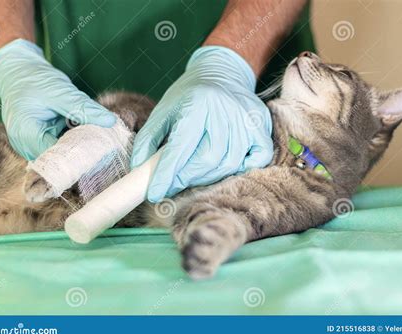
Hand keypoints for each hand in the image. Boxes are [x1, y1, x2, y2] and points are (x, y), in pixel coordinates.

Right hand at [0, 39, 115, 159]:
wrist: (17, 71)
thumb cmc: (34, 79)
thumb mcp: (62, 92)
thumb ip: (85, 108)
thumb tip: (110, 122)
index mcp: (26, 134)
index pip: (58, 156)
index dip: (81, 153)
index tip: (104, 145)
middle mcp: (25, 145)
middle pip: (60, 158)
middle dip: (83, 151)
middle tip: (106, 142)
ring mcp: (30, 145)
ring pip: (61, 153)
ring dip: (79, 146)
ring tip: (99, 137)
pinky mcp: (39, 141)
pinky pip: (59, 146)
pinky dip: (73, 139)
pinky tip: (86, 132)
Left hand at [131, 46, 272, 201]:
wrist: (222, 73)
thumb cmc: (189, 96)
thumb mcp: (163, 111)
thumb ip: (148, 140)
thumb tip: (139, 171)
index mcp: (197, 103)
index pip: (181, 147)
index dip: (167, 174)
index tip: (155, 193)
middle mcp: (225, 111)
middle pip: (207, 160)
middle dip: (186, 178)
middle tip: (173, 183)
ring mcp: (246, 120)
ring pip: (229, 164)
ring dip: (208, 177)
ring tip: (193, 175)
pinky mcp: (262, 128)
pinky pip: (256, 159)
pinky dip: (241, 169)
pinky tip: (223, 165)